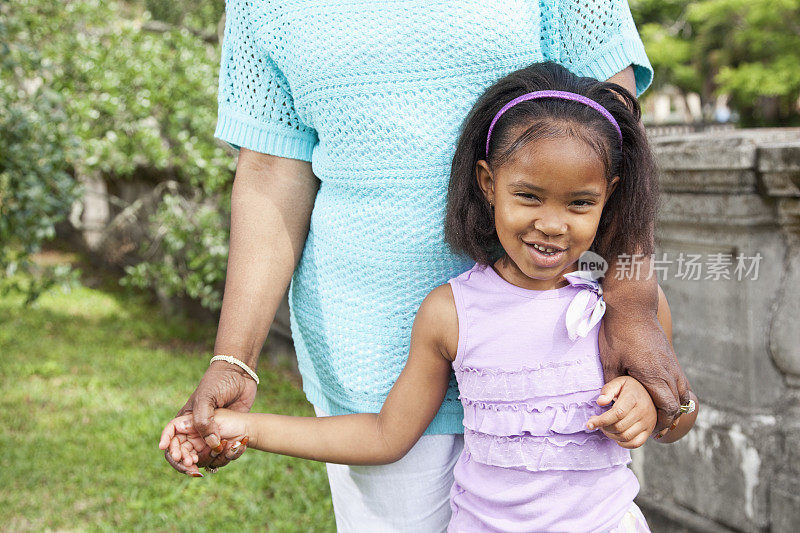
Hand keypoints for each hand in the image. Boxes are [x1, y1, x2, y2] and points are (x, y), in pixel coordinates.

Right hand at [163, 361, 256, 474]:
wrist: (241, 375)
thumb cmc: (219, 382)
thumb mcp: (207, 398)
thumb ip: (204, 421)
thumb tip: (211, 444)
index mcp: (185, 419)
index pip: (171, 438)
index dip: (171, 449)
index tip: (177, 456)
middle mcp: (195, 429)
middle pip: (184, 452)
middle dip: (185, 461)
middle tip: (193, 464)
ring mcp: (210, 433)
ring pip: (202, 456)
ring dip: (205, 461)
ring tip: (211, 460)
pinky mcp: (224, 436)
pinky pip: (219, 454)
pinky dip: (221, 457)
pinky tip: (227, 452)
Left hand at [586, 376, 656, 448]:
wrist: (650, 394)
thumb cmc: (630, 388)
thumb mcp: (618, 383)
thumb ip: (608, 390)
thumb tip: (600, 402)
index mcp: (634, 398)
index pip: (617, 413)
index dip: (601, 420)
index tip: (590, 423)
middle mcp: (643, 412)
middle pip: (620, 427)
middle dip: (604, 427)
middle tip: (597, 423)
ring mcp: (647, 423)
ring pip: (626, 436)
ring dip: (611, 435)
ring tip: (605, 428)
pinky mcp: (648, 431)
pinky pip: (635, 443)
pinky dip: (622, 443)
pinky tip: (615, 435)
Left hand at [598, 279, 690, 432]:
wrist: (632, 306)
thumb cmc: (618, 333)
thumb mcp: (610, 361)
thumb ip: (611, 384)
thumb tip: (605, 402)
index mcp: (655, 376)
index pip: (668, 408)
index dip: (662, 423)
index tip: (652, 431)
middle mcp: (669, 371)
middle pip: (679, 404)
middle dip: (670, 418)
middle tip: (657, 428)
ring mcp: (673, 362)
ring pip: (684, 392)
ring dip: (677, 405)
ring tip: (664, 414)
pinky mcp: (671, 355)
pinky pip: (681, 379)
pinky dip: (677, 392)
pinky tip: (665, 394)